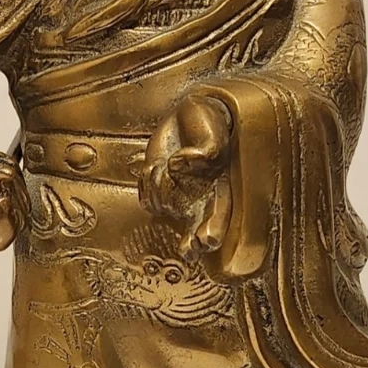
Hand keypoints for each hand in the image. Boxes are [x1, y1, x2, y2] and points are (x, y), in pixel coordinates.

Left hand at [140, 93, 232, 255]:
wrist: (185, 119)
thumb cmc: (206, 126)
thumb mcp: (213, 133)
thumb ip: (207, 149)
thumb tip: (182, 164)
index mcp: (220, 189)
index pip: (220, 217)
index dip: (213, 231)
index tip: (207, 239)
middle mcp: (200, 201)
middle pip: (197, 235)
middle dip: (192, 245)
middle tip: (189, 248)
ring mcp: (178, 200)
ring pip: (164, 205)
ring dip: (161, 183)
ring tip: (168, 163)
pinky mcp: (158, 194)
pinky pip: (147, 199)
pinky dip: (147, 182)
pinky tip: (156, 167)